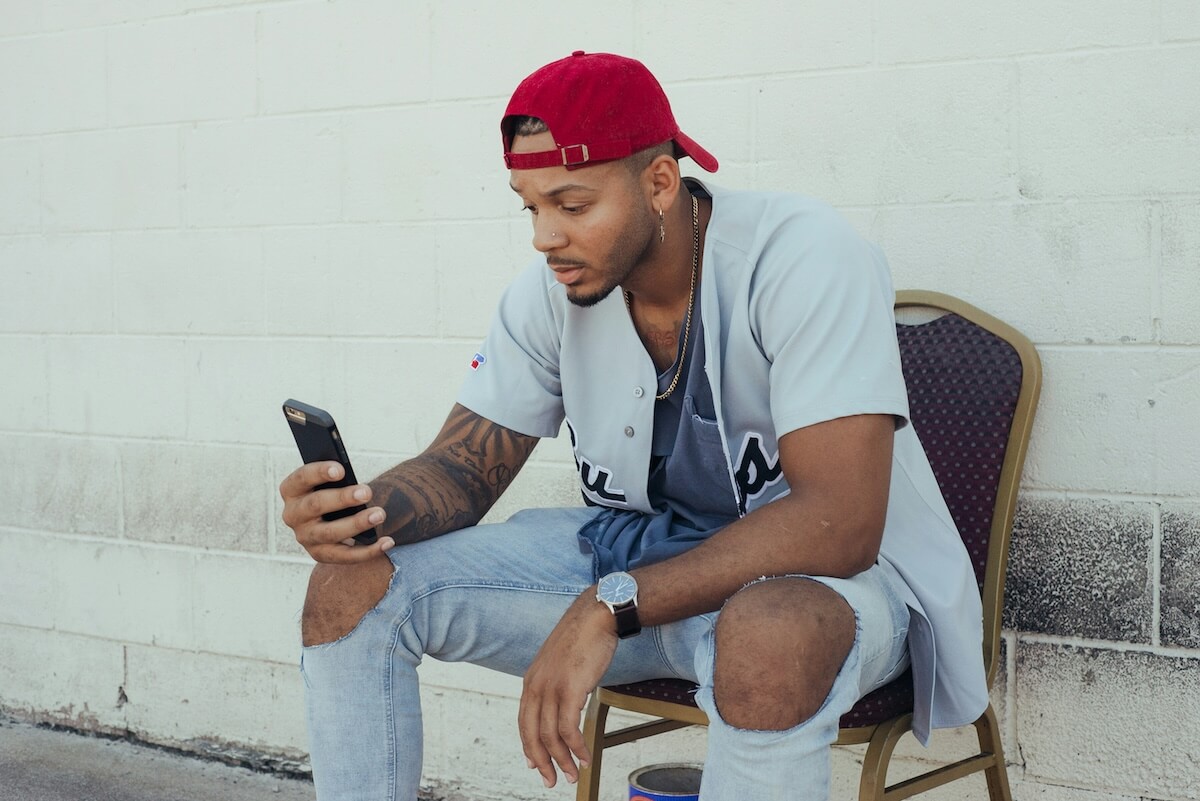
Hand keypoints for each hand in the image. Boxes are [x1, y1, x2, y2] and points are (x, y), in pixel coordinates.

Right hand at [279, 461, 394, 563]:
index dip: (319, 472)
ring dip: (357, 524)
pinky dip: (369, 551)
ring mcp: (305, 537)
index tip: (340, 470)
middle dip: (342, 498)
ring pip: (330, 533)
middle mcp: (293, 514)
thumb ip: (336, 480)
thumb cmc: (331, 493)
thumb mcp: (328, 483)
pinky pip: (345, 556)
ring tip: (379, 514)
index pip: (301, 478)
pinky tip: (387, 542)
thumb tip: (358, 486)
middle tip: (366, 492)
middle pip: (315, 505)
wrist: (329, 520)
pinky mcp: (319, 554)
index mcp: (292, 490)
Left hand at [518, 590, 616, 788]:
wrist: (596, 616)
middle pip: (532, 734)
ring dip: (562, 760)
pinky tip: (585, 755)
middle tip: (552, 780)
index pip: (524, 722)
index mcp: (531, 681)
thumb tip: (561, 703)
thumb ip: (554, 683)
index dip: (529, 747)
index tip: (536, 765)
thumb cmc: (582, 637)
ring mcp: (551, 688)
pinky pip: (569, 728)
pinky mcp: (570, 689)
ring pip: (550, 736)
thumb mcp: (559, 663)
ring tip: (572, 774)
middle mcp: (536, 686)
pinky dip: (576, 747)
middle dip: (542, 762)